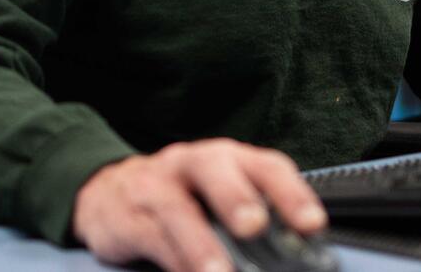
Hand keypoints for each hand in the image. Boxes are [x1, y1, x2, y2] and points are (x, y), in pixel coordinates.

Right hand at [72, 138, 327, 271]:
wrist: (107, 191)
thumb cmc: (181, 197)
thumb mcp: (218, 199)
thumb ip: (253, 221)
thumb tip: (297, 256)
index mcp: (228, 159)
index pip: (266, 165)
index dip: (291, 192)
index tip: (313, 225)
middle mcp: (193, 163)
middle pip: (215, 168)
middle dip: (236, 196)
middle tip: (255, 226)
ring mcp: (156, 187)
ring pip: (176, 208)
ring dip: (200, 243)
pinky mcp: (127, 217)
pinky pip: (150, 237)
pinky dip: (174, 260)